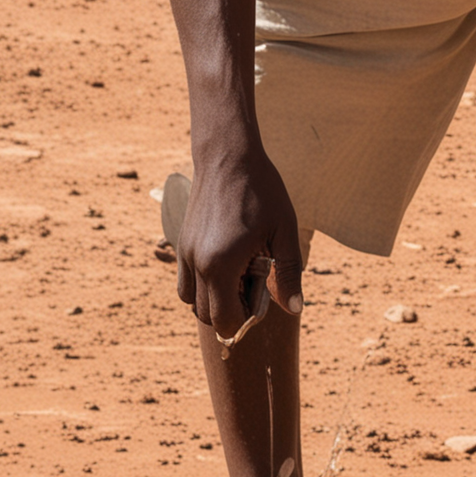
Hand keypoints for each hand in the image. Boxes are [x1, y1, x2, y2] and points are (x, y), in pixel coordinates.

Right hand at [176, 138, 304, 336]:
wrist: (228, 156)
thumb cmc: (262, 190)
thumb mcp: (284, 230)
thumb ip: (289, 272)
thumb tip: (294, 309)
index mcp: (222, 264)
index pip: (225, 320)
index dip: (246, 318)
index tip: (262, 296)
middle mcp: (197, 263)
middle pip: (206, 316)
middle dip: (231, 310)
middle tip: (253, 282)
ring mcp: (184, 253)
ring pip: (191, 301)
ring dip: (214, 299)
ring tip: (239, 272)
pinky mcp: (181, 243)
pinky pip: (185, 282)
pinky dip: (202, 284)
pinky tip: (226, 262)